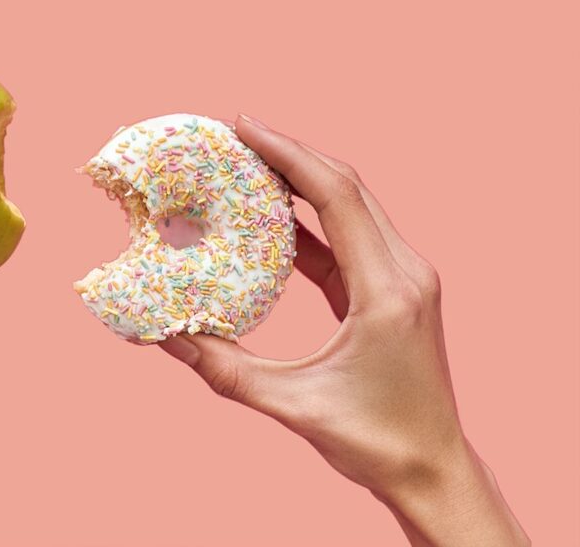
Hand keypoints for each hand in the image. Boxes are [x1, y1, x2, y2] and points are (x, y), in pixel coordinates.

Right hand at [160, 114, 528, 545]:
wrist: (431, 469)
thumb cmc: (374, 442)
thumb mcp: (290, 404)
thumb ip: (223, 369)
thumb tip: (164, 335)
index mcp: (386, 289)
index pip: (336, 195)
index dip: (288, 154)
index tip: (244, 126)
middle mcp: (405, 272)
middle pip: (347, 186)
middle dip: (290, 154)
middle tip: (236, 135)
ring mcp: (404, 278)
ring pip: (351, 205)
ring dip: (301, 181)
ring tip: (248, 165)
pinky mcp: (393, 290)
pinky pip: (348, 238)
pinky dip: (309, 221)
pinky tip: (271, 216)